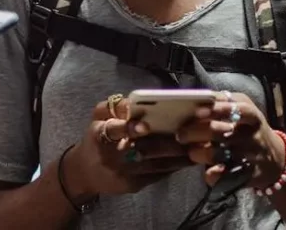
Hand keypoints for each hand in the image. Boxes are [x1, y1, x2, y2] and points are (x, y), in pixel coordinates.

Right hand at [62, 95, 191, 199]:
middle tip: (193, 132)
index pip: (113, 130)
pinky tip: (190, 157)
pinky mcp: (135, 185)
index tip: (145, 125)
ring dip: (180, 154)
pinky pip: (159, 174)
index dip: (129, 128)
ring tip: (199, 144)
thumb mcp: (98, 117)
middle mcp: (112, 156)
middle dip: (170, 141)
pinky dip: (176, 166)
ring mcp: (125, 173)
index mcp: (100, 134)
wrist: (86, 172)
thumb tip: (134, 101)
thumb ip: (115, 106)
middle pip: (144, 149)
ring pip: (157, 163)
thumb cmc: (96, 138)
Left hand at [175, 91, 285, 188]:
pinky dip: (213, 175)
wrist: (276, 159)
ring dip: (199, 153)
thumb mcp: (243, 109)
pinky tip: (207, 172)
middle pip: (219, 131)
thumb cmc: (249, 128)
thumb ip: (222, 102)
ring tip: (191, 152)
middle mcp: (251, 134)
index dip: (213, 109)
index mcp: (250, 114)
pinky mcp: (248, 175)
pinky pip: (226, 176)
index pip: (234, 108)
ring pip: (219, 154)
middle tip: (181, 134)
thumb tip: (192, 99)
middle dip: (195, 132)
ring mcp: (250, 155)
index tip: (196, 111)